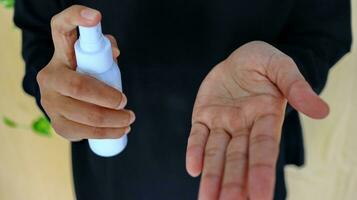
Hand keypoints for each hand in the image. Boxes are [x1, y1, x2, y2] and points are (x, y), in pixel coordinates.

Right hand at [37, 5, 134, 140]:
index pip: (61, 28)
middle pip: (78, 87)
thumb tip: (115, 52)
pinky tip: (118, 131)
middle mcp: (49, 76)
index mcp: (60, 53)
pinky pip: (80, 132)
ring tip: (128, 120)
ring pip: (82, 115)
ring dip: (111, 121)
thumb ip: (104, 48)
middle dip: (107, 98)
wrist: (66, 95)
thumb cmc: (87, 71)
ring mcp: (49, 101)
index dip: (76, 18)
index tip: (96, 17)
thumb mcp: (95, 56)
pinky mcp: (55, 122)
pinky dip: (103, 133)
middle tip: (126, 103)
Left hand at [186, 41, 328, 199]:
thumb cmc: (264, 62)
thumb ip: (296, 86)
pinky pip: (198, 135)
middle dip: (234, 183)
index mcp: (265, 117)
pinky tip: (193, 169)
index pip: (263, 149)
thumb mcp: (281, 67)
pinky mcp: (204, 116)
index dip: (261, 172)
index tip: (260, 197)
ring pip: (216, 154)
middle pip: (238, 159)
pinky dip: (194, 150)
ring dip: (212, 177)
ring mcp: (222, 123)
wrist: (240, 59)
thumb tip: (322, 111)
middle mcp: (244, 126)